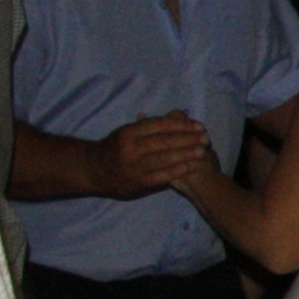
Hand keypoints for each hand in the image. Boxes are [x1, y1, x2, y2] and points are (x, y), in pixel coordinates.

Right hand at [95, 113, 212, 197]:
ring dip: (185, 154)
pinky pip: (158, 176)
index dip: (181, 125)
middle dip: (187, 139)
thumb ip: (150, 125)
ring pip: (162, 158)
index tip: (198, 125)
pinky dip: (174, 171)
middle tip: (205, 137)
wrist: (92, 170)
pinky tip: (188, 166)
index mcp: (129, 132)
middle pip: (163, 141)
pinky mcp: (136, 183)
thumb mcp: (127, 131)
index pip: (159, 125)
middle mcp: (130, 148)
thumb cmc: (116, 147)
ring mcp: (133, 166)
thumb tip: (179, 115)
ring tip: (202, 151)